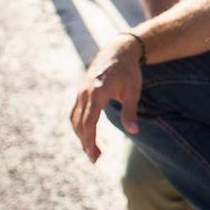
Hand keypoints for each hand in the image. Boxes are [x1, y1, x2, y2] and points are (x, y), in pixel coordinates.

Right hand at [69, 34, 142, 162]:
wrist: (118, 50)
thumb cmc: (128, 71)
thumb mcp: (133, 91)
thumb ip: (131, 112)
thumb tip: (134, 131)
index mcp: (98, 92)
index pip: (89, 121)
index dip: (89, 140)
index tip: (93, 155)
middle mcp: (85, 92)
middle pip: (80, 123)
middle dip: (85, 143)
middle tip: (95, 159)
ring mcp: (80, 91)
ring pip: (75, 119)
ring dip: (81, 136)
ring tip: (92, 150)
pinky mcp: (80, 92)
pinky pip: (75, 112)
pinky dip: (79, 125)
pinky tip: (86, 135)